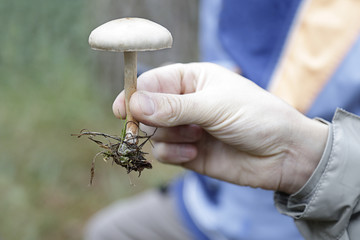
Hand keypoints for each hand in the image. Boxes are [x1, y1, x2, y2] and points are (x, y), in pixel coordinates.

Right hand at [112, 63, 327, 193]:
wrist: (284, 154)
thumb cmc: (256, 117)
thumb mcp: (215, 106)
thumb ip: (174, 107)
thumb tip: (134, 104)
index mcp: (193, 80)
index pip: (154, 82)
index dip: (135, 93)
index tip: (122, 108)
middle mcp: (186, 103)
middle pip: (149, 109)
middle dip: (148, 119)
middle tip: (145, 127)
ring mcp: (187, 129)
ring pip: (155, 133)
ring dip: (169, 137)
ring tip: (196, 137)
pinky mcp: (189, 153)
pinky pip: (165, 153)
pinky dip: (174, 154)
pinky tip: (195, 153)